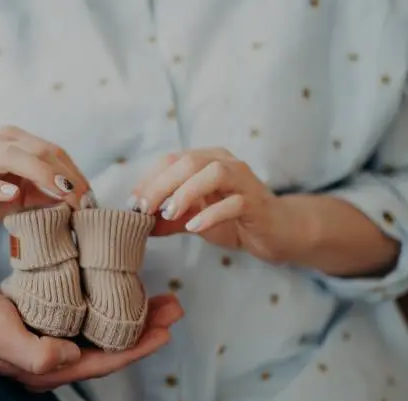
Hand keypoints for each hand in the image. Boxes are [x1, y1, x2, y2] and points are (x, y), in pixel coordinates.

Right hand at [0, 126, 94, 252]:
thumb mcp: (20, 195)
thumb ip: (45, 193)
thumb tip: (79, 201)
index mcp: (13, 140)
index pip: (53, 151)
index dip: (75, 172)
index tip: (92, 197)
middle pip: (39, 150)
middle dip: (66, 175)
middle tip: (86, 200)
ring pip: (13, 157)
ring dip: (42, 175)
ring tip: (64, 194)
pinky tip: (14, 195)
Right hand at [0, 287, 182, 391]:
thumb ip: (35, 353)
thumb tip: (71, 356)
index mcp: (49, 367)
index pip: (104, 360)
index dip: (138, 347)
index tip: (166, 328)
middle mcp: (58, 356)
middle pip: (112, 344)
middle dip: (145, 328)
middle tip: (173, 306)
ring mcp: (54, 337)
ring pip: (104, 328)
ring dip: (132, 313)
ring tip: (159, 297)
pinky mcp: (50, 317)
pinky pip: (88, 313)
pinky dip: (109, 302)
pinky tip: (120, 289)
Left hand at [129, 148, 305, 262]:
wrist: (276, 232)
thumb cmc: (233, 221)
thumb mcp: (194, 219)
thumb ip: (167, 219)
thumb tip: (137, 223)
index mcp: (206, 161)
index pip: (171, 161)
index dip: (148, 180)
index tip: (132, 203)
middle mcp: (225, 163)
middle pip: (187, 162)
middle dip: (160, 185)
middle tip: (143, 208)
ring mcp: (243, 180)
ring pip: (212, 173)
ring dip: (185, 192)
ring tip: (168, 213)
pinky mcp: (257, 202)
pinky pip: (234, 202)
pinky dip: (211, 213)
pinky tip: (194, 227)